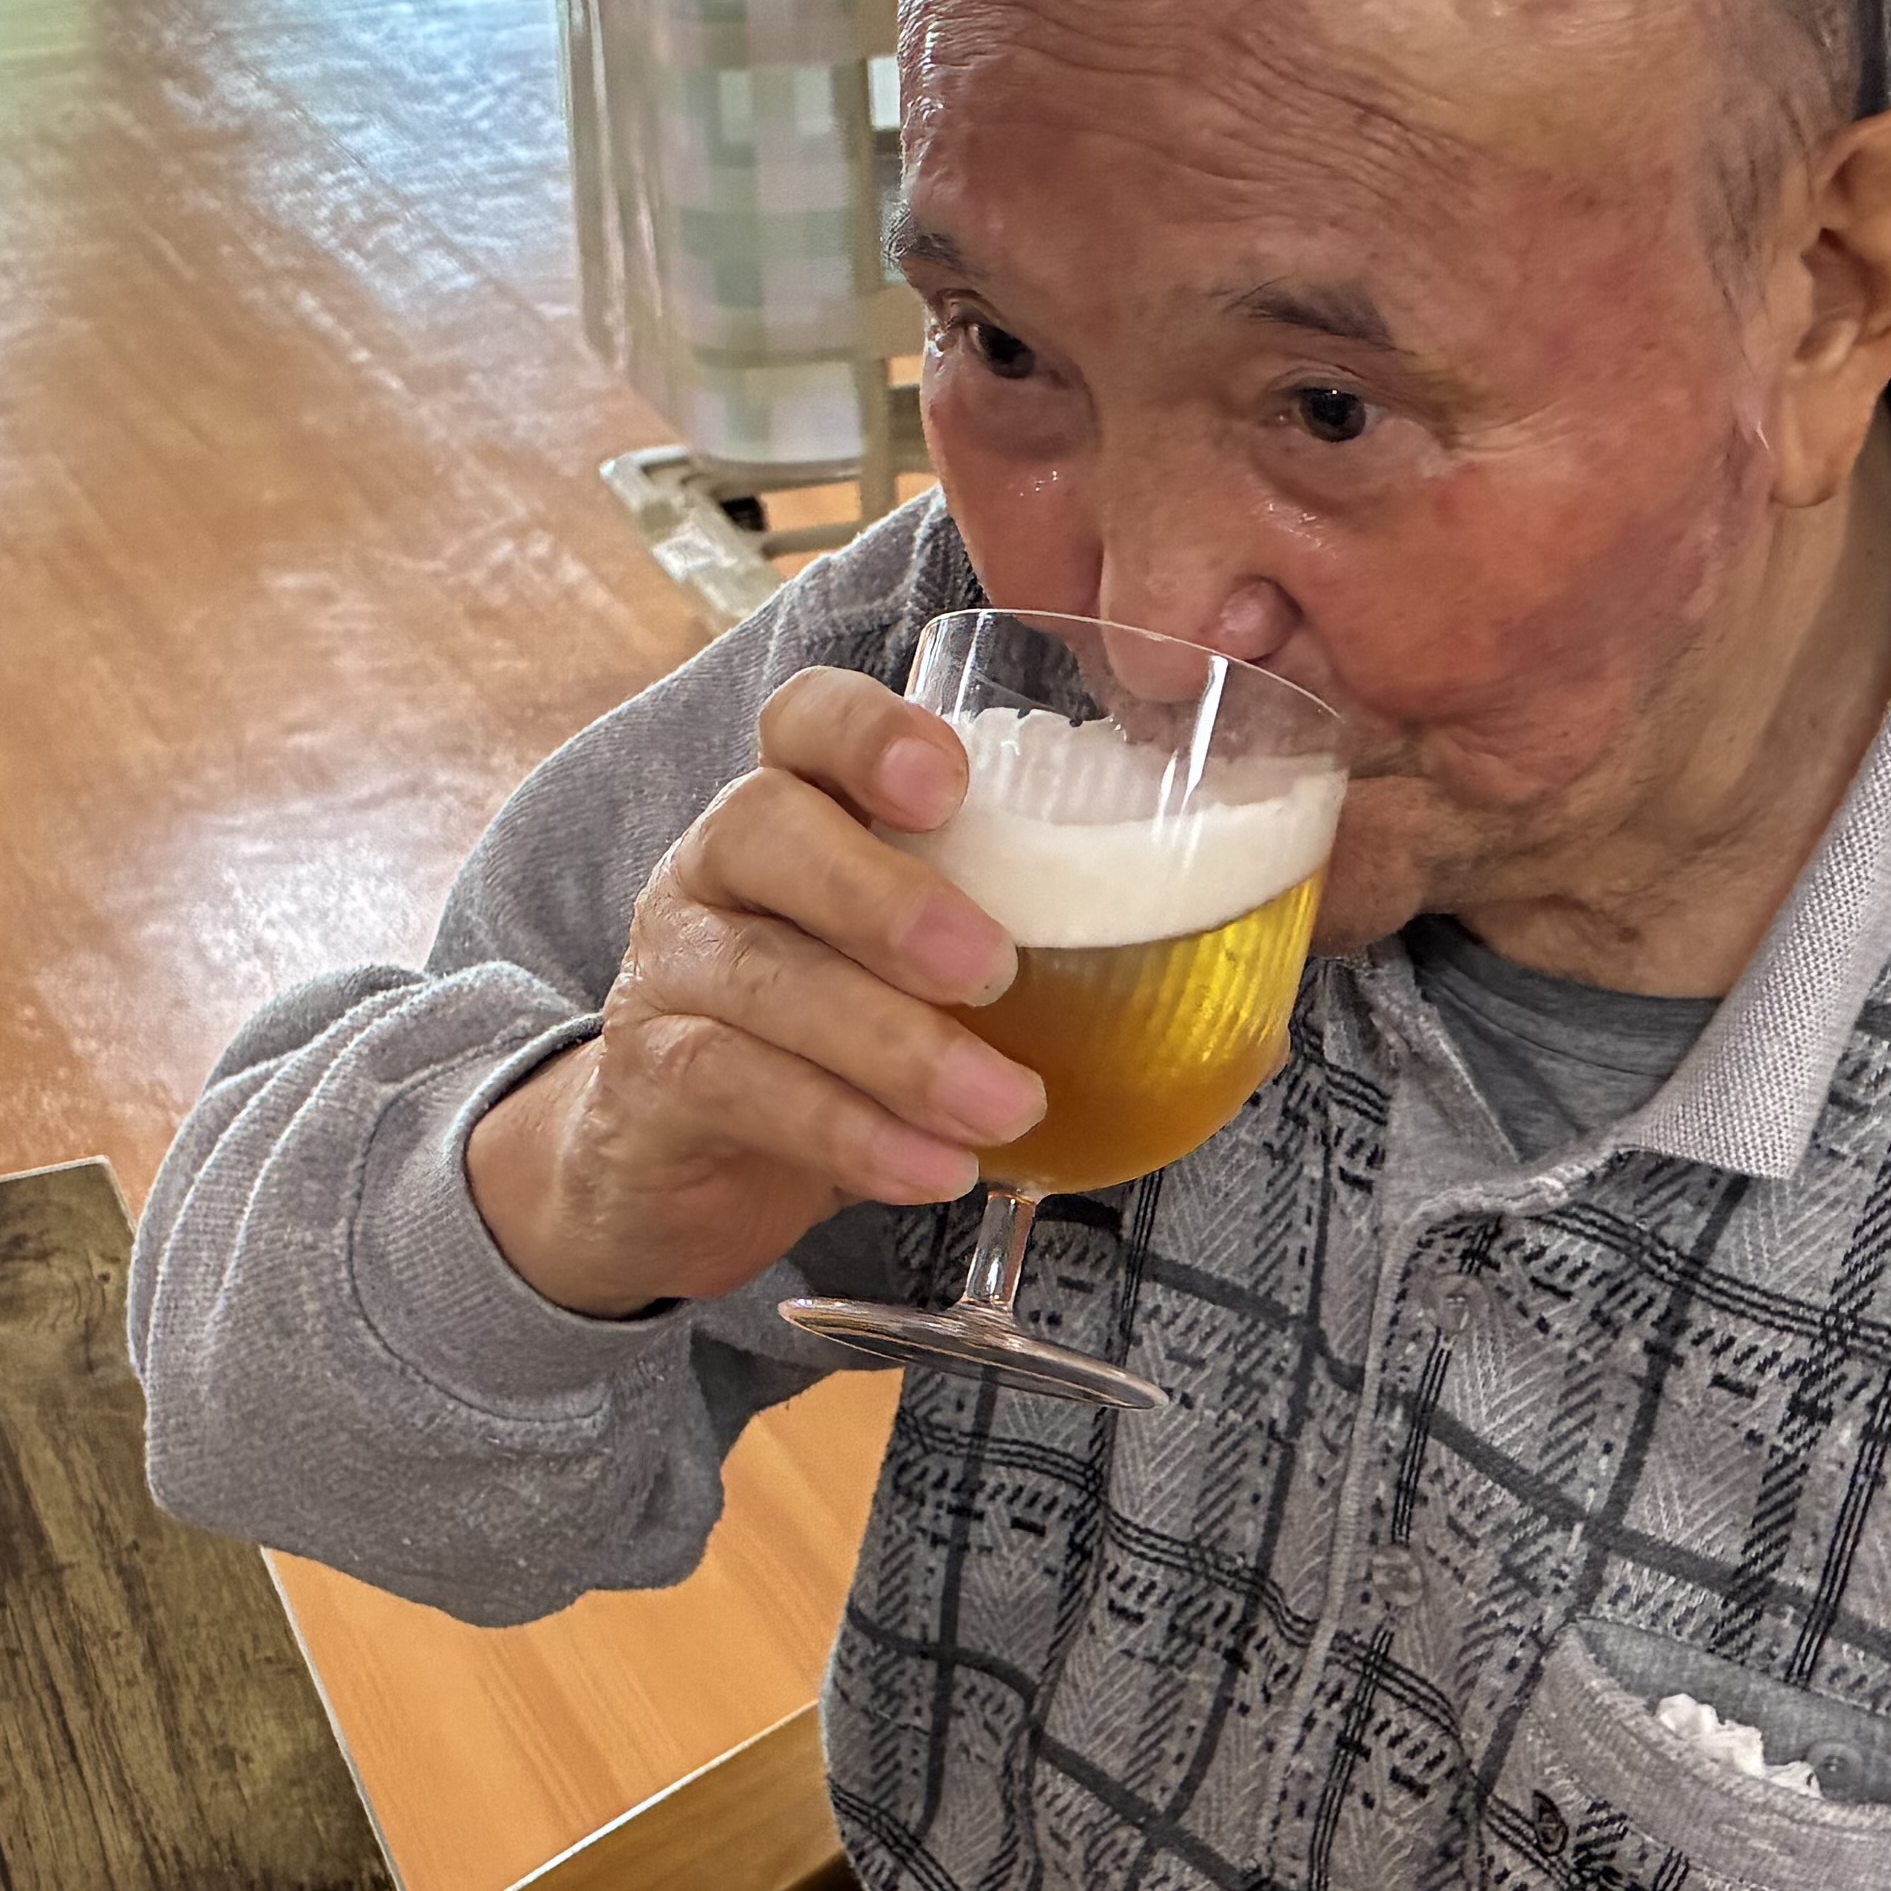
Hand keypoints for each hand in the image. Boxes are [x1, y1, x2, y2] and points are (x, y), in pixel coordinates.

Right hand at [464, 673, 1048, 1318]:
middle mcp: (716, 867)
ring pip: (764, 977)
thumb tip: (1240, 1011)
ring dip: (897, 1046)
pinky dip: (850, 1133)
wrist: (681, 1170)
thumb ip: (1036, 960)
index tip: (951, 784)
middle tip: (994, 970)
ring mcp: (673, 969)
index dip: (869, 732)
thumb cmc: (835, 1047)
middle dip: (886, 895)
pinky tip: (935, 1170)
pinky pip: (740, 1088)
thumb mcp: (922, 983)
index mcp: (795, 812)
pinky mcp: (649, 1080)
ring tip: (1006, 1108)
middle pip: (765, 826)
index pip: (804, 720)